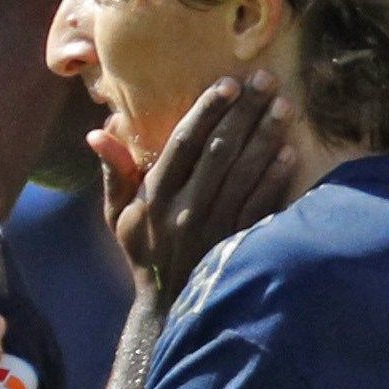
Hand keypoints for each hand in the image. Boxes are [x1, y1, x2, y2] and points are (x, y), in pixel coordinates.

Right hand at [98, 71, 295, 300]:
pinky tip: (289, 153)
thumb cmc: (143, 253)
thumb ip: (114, 172)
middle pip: (220, 152)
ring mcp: (216, 227)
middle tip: (265, 81)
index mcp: (155, 197)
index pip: (184, 144)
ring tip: (283, 107)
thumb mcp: (118, 216)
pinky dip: (276, 179)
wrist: (169, 307)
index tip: (228, 83)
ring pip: (245, 174)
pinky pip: (262, 205)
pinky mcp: (239, 243)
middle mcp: (186, 209)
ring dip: (266, 138)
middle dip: (244, 113)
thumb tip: (98, 131)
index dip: (207, 111)